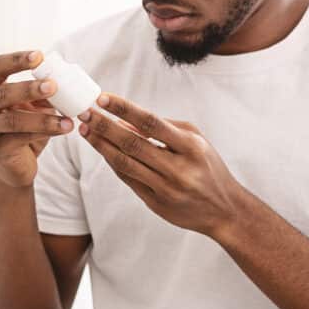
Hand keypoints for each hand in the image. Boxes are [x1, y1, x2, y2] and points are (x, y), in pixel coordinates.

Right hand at [0, 50, 74, 187]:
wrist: (14, 165)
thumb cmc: (22, 127)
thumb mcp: (31, 105)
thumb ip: (41, 91)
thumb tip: (66, 77)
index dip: (17, 60)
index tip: (40, 55)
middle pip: (3, 92)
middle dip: (29, 88)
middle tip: (53, 85)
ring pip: (13, 119)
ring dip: (43, 117)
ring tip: (68, 117)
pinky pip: (21, 137)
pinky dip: (45, 132)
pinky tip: (64, 128)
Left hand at [77, 93, 249, 236]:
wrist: (225, 210)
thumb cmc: (207, 166)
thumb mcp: (194, 141)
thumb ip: (163, 128)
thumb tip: (124, 120)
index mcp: (190, 147)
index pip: (150, 122)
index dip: (123, 109)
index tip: (102, 98)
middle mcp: (178, 168)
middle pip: (131, 143)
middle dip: (103, 126)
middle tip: (84, 113)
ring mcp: (166, 188)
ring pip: (125, 163)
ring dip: (101, 145)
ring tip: (85, 130)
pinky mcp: (156, 204)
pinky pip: (128, 179)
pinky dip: (112, 162)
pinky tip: (101, 149)